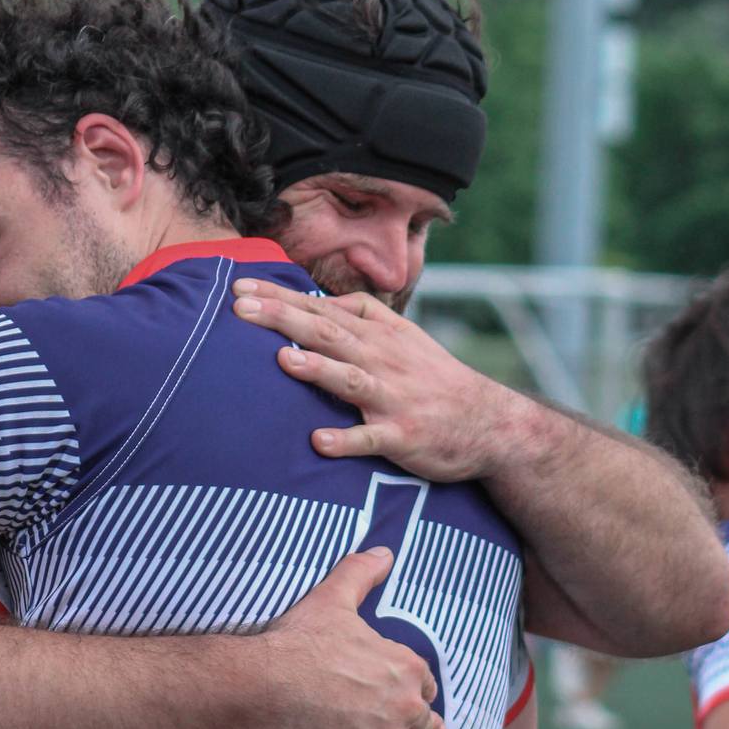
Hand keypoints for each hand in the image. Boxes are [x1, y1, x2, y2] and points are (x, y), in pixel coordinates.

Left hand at [232, 279, 522, 481]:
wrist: (489, 423)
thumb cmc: (433, 378)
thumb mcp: (403, 337)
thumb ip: (361, 316)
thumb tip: (316, 299)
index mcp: (379, 334)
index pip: (321, 309)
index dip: (280, 297)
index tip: (239, 287)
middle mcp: (383, 360)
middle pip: (327, 333)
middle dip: (283, 319)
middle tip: (239, 308)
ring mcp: (393, 398)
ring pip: (350, 379)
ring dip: (318, 369)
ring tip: (284, 361)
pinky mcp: (403, 436)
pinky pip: (371, 439)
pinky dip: (346, 440)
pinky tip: (318, 441)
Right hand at [256, 546, 446, 728]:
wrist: (268, 687)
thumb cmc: (300, 641)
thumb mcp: (333, 598)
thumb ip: (361, 572)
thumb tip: (384, 550)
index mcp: (406, 667)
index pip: (428, 687)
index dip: (419, 694)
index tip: (411, 700)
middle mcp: (405, 707)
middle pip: (430, 728)